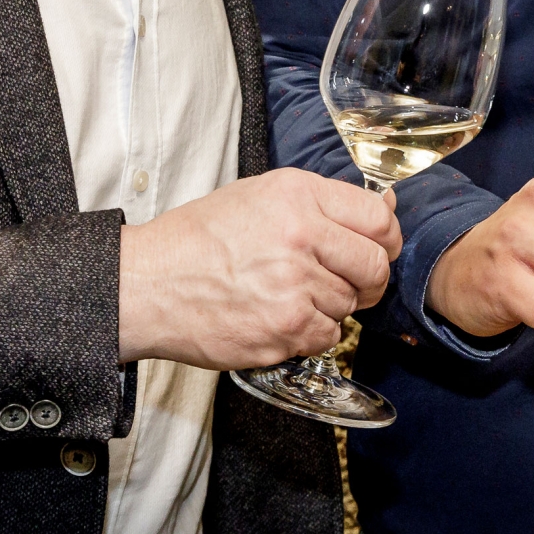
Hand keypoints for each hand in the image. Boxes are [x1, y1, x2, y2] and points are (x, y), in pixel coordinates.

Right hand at [117, 169, 401, 369]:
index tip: (377, 249)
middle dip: (369, 280)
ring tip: (291, 295)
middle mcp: (301, 238)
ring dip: (331, 306)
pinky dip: (312, 333)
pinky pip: (327, 337)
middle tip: (347, 282)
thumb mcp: (260, 196)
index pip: (378, 219)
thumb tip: (386, 210)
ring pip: (350, 306)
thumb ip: (322, 203)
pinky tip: (280, 317)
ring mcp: (293, 288)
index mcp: (298, 196)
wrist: (148, 284)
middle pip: (375, 267)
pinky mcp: (283, 331)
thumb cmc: (199, 238)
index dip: (385, 239)